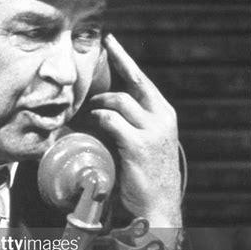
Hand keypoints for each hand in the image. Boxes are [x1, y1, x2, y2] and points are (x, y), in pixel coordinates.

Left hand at [87, 33, 181, 228]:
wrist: (156, 207)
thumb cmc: (145, 176)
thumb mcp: (146, 143)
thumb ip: (132, 123)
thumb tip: (103, 106)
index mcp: (165, 114)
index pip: (142, 80)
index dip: (125, 59)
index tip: (111, 41)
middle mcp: (162, 117)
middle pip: (135, 80)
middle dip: (116, 60)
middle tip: (99, 48)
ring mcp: (152, 130)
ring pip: (117, 101)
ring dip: (97, 104)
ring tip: (85, 113)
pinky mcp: (138, 144)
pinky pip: (110, 120)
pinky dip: (96, 119)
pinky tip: (88, 124)